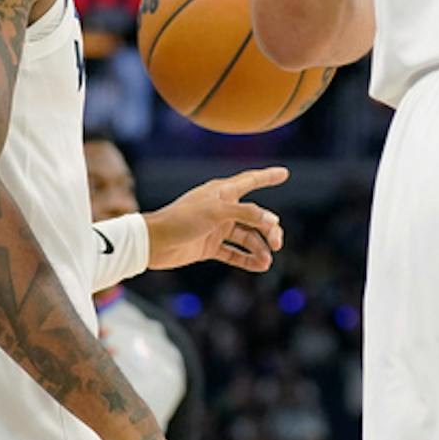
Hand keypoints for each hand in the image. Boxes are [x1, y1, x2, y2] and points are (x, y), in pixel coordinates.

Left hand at [144, 167, 287, 271]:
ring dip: (258, 248)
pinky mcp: (209, 246)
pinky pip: (234, 253)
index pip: (250, 180)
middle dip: (268, 229)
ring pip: (246, 236)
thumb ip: (245, 213)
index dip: (268, 176)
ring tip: (266, 261)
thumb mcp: (216, 212)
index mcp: (222, 192)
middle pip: (254, 216)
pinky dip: (247, 259)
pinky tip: (259, 266)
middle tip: (276, 243)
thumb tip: (271, 220)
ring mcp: (216, 228)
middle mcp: (221, 209)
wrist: (153, 243)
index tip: (284, 173)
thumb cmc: (181, 219)